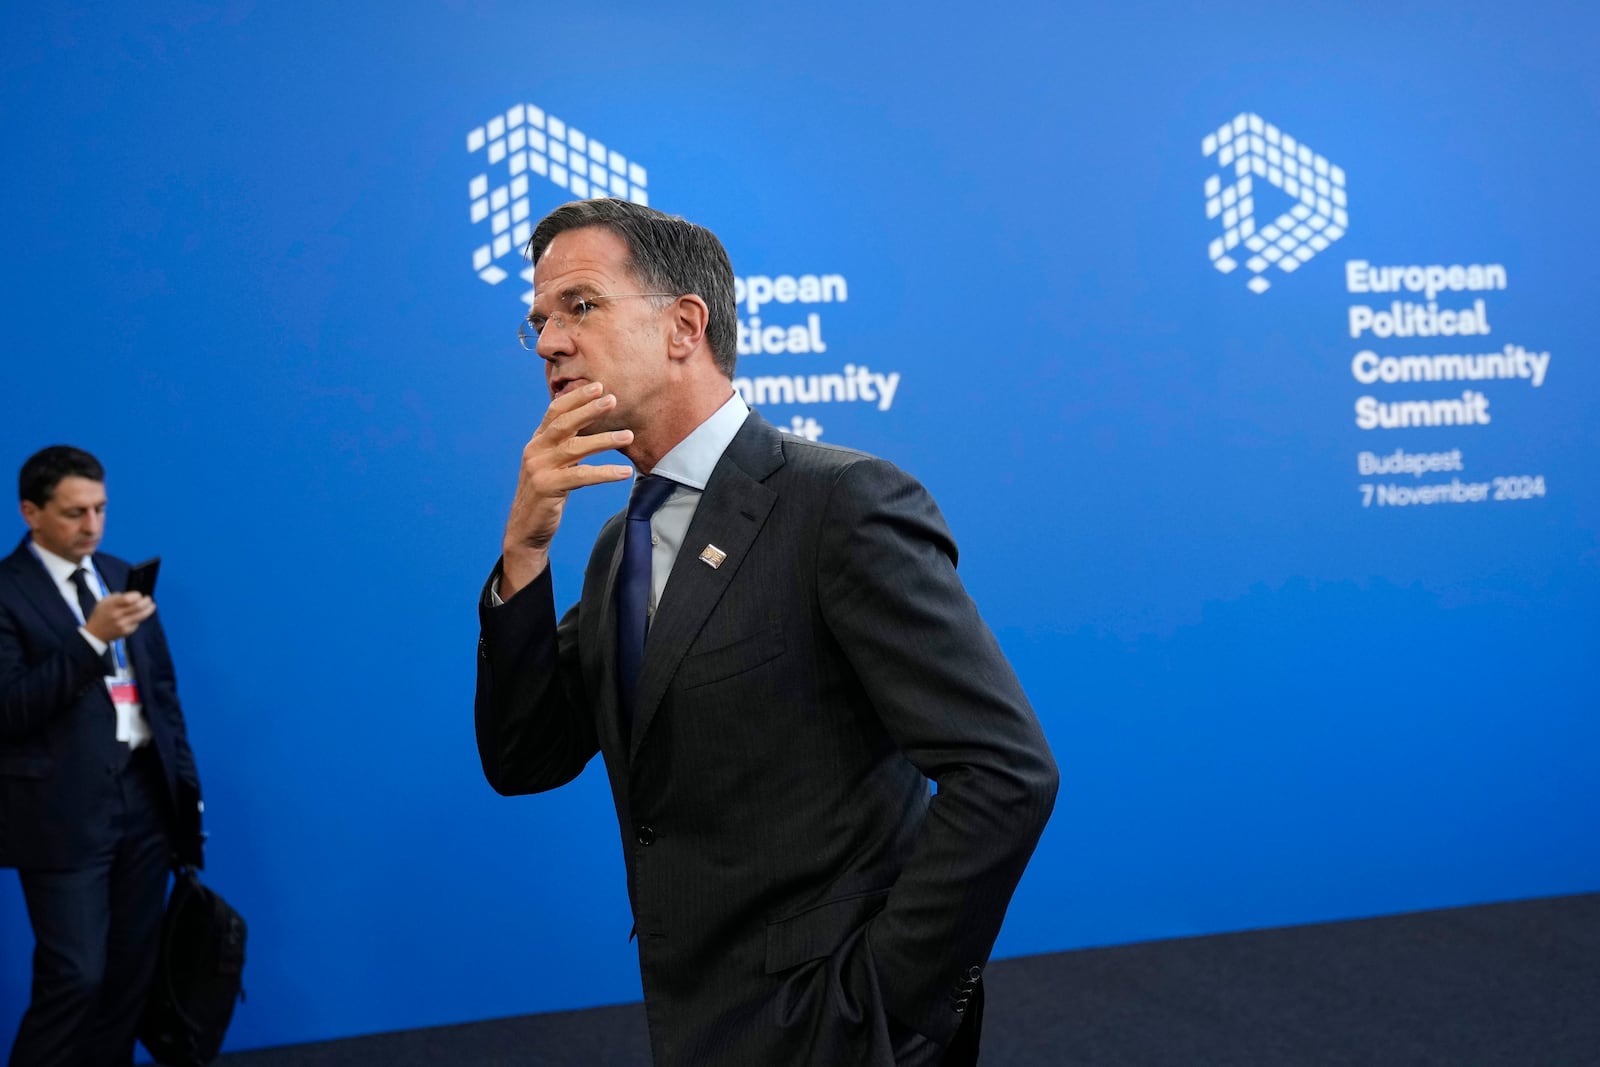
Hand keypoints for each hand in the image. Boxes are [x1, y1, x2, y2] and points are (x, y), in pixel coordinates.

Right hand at [84, 592, 154, 642]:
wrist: (95, 632)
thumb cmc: (102, 613)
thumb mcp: (105, 601)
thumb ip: (120, 597)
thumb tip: (136, 596)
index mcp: (111, 605)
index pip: (129, 599)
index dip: (137, 596)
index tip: (140, 595)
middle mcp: (117, 615)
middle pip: (138, 607)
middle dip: (146, 601)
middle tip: (149, 599)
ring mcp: (122, 624)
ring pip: (141, 615)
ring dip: (149, 609)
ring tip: (152, 606)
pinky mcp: (126, 631)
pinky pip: (137, 622)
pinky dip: (139, 618)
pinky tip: (138, 616)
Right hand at [501, 381, 633, 597]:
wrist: (526, 529)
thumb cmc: (546, 495)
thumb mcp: (554, 465)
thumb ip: (566, 446)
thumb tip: (591, 428)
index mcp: (537, 442)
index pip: (555, 412)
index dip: (576, 398)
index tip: (598, 387)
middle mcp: (535, 451)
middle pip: (564, 423)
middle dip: (589, 409)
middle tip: (612, 399)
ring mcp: (539, 469)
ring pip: (575, 448)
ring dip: (604, 440)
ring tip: (628, 436)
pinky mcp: (546, 488)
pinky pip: (580, 476)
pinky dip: (604, 473)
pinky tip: (623, 472)